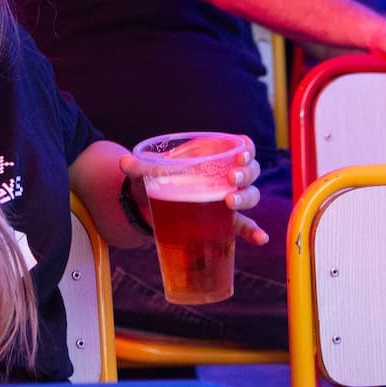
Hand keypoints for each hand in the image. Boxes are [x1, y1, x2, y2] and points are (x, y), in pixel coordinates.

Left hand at [117, 149, 269, 246]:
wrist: (152, 204)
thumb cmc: (158, 179)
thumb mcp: (149, 172)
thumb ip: (139, 167)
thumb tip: (124, 162)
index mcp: (214, 156)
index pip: (242, 148)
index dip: (247, 150)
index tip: (240, 154)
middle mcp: (226, 176)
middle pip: (250, 172)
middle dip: (245, 174)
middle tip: (230, 178)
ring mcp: (228, 198)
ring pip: (250, 195)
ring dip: (245, 198)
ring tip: (231, 202)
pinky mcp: (224, 222)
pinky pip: (244, 225)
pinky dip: (254, 232)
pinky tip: (261, 239)